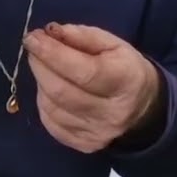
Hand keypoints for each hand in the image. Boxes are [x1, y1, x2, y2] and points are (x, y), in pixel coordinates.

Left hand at [23, 23, 162, 153]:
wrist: (144, 109)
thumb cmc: (124, 68)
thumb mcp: (112, 43)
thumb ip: (82, 35)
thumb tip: (50, 32)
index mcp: (125, 81)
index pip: (83, 70)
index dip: (52, 53)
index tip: (32, 38)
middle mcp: (112, 113)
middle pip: (61, 91)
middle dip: (39, 65)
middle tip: (34, 48)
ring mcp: (97, 133)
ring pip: (51, 107)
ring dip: (40, 82)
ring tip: (45, 67)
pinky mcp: (84, 145)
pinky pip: (50, 122)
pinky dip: (44, 102)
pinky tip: (49, 89)